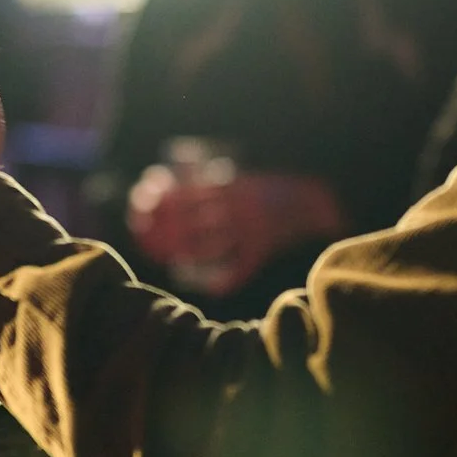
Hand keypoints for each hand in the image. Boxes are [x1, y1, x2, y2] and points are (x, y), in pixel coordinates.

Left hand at [125, 169, 344, 297]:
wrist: (314, 202)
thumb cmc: (273, 189)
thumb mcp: (244, 179)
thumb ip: (215, 179)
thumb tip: (177, 168)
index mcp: (234, 187)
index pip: (190, 193)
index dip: (164, 198)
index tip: (143, 201)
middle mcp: (240, 208)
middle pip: (195, 221)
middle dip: (168, 228)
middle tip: (146, 233)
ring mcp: (252, 231)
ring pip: (213, 247)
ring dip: (189, 254)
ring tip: (170, 259)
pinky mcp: (264, 250)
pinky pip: (240, 270)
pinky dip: (224, 281)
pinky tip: (206, 287)